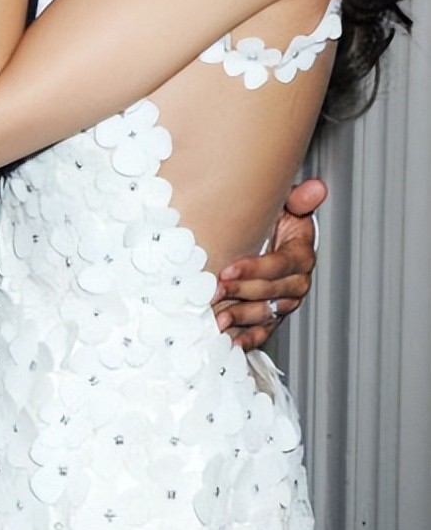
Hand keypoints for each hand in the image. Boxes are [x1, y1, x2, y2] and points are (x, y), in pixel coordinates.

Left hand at [212, 177, 326, 350]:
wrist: (274, 235)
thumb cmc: (278, 220)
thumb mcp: (287, 205)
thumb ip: (299, 199)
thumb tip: (316, 188)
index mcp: (300, 256)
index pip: (278, 266)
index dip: (253, 269)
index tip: (228, 269)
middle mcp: (295, 283)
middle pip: (269, 292)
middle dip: (240, 292)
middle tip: (214, 290)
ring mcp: (284, 301)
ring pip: (264, 313)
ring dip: (240, 317)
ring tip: (217, 318)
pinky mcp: (273, 315)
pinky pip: (263, 330)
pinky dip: (248, 338)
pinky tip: (232, 342)